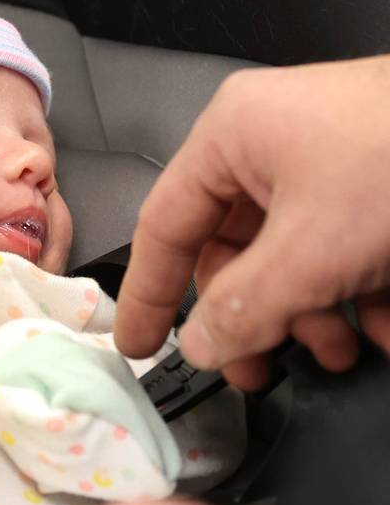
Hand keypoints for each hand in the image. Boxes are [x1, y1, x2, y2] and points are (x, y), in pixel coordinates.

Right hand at [115, 55, 389, 388]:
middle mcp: (275, 145)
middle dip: (255, 318)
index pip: (165, 225)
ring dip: (312, 318)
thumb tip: (201, 344)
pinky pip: (339, 253)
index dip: (148, 294)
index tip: (138, 345)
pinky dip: (356, 297)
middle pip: (232, 254)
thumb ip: (242, 308)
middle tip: (256, 367)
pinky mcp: (373, 186)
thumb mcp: (312, 251)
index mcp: (236, 136)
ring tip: (342, 350)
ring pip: (289, 262)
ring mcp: (328, 165)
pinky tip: (385, 326)